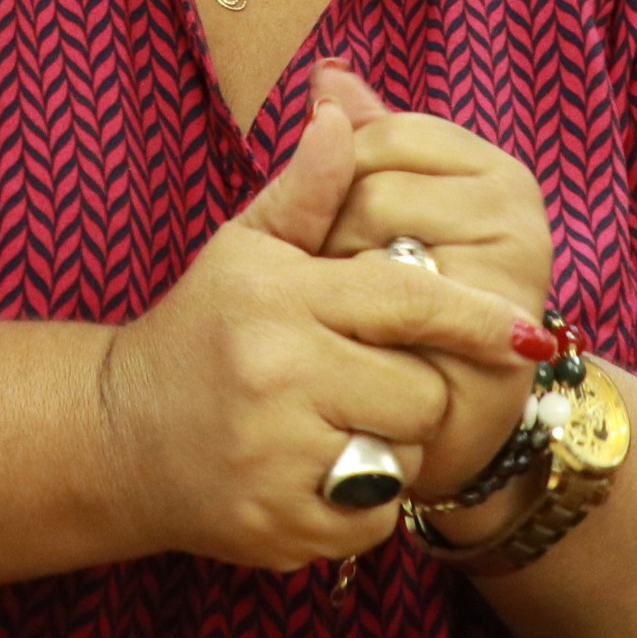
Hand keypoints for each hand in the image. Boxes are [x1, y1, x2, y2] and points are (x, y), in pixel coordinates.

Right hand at [95, 93, 541, 572]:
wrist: (113, 434)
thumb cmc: (198, 331)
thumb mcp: (244, 250)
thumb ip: (306, 192)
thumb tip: (339, 112)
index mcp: (279, 296)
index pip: (405, 298)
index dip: (472, 315)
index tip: (523, 330)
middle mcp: (275, 373)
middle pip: (418, 390)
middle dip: (410, 387)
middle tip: (363, 382)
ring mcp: (273, 456)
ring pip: (401, 457)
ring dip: (390, 447)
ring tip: (337, 425)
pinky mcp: (274, 526)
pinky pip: (372, 520)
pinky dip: (363, 506)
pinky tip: (317, 475)